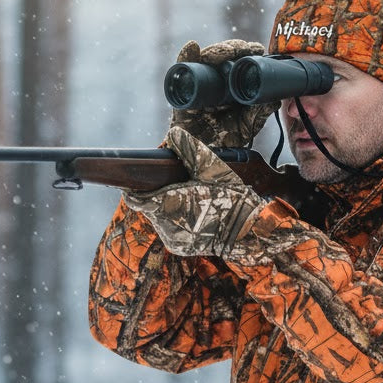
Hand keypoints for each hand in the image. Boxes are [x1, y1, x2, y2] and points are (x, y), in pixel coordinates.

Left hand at [124, 126, 266, 257]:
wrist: (248, 231)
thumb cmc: (231, 197)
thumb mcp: (212, 169)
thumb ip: (190, 150)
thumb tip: (173, 134)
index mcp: (170, 205)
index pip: (138, 199)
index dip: (134, 189)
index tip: (134, 182)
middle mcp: (167, 226)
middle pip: (149, 208)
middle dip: (155, 197)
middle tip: (170, 188)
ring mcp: (173, 239)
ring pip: (158, 220)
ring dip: (164, 210)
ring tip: (183, 201)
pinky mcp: (179, 248)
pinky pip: (168, 231)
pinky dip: (173, 222)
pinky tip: (188, 215)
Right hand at [170, 39, 278, 147]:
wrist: (199, 155)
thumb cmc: (222, 139)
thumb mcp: (244, 128)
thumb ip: (257, 116)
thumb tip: (275, 101)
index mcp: (232, 85)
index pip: (240, 61)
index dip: (248, 52)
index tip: (258, 50)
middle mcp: (216, 80)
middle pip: (223, 55)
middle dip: (233, 48)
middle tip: (244, 49)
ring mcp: (199, 82)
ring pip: (205, 58)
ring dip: (215, 51)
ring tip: (223, 52)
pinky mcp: (182, 88)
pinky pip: (182, 67)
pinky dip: (186, 56)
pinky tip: (193, 48)